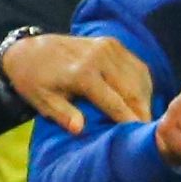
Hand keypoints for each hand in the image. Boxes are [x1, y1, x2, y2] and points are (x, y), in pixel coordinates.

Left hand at [4, 32, 153, 134]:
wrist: (30, 50)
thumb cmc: (35, 82)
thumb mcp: (42, 101)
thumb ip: (63, 114)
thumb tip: (79, 129)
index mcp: (82, 72)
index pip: (115, 103)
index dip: (130, 121)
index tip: (141, 137)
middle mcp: (99, 56)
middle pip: (132, 91)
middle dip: (143, 112)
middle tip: (150, 133)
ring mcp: (109, 47)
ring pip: (139, 78)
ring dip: (145, 99)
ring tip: (145, 118)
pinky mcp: (113, 43)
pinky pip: (137, 67)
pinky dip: (142, 85)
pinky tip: (141, 99)